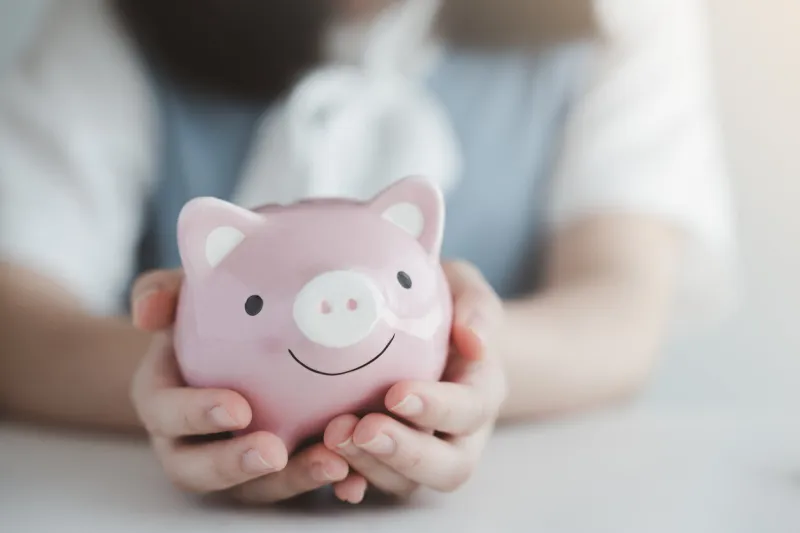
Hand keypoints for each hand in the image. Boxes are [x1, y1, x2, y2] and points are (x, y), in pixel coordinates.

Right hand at [130, 270, 350, 503]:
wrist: (236, 338)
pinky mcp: (273, 470)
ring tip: (332, 465)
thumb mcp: (184, 295)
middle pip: (198, 470)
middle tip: (275, 452)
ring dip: (290, 481)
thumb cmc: (207, 315)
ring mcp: (232, 461)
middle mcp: (189, 440)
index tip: (239, 408)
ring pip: (252, 488)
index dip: (196, 415)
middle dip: (234, 466)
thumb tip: (146, 311)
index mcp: (163, 399)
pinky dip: (322, 486)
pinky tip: (355, 479)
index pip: (166, 414)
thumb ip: (162, 293)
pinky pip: (293, 486)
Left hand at [323, 261, 507, 502]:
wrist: (426, 328)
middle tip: (362, 429)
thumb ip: (476, 308)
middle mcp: (459, 434)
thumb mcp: (466, 291)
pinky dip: (351, 482)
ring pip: (407, 483)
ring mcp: (423, 453)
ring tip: (332, 438)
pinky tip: (323, 466)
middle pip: (448, 467)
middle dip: (405, 453)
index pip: (470, 410)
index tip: (396, 393)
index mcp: (482, 391)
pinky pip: (373, 484)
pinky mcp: (387, 461)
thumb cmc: (444, 304)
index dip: (437, 408)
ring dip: (370, 466)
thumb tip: (473, 340)